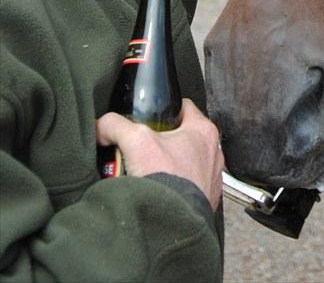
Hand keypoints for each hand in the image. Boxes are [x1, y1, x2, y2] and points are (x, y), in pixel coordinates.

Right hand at [97, 98, 224, 209]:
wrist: (170, 224)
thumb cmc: (165, 180)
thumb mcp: (134, 140)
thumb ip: (114, 125)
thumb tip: (102, 126)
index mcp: (203, 131)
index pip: (184, 107)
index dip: (164, 110)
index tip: (150, 118)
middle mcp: (213, 153)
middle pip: (182, 137)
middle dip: (161, 143)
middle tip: (142, 149)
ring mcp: (211, 178)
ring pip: (184, 163)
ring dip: (167, 167)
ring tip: (145, 173)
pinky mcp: (205, 200)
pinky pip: (187, 187)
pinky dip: (173, 187)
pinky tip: (156, 191)